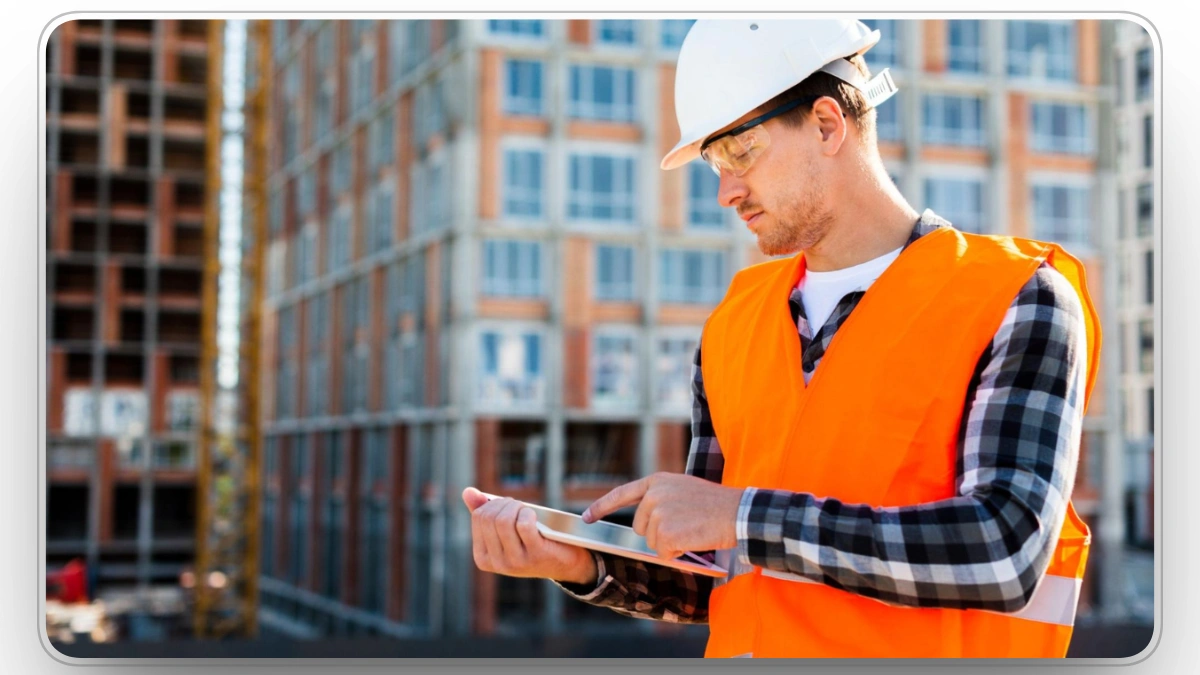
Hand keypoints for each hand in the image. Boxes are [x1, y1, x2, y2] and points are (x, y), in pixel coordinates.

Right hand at [462, 487, 597, 585]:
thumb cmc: (531, 542)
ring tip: (525, 509)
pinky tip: (533, 515)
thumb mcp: (505, 530)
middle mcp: (497, 563)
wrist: (563, 563)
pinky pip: (524, 525)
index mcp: (483, 558)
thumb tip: (467, 492)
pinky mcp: (535, 555)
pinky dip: (528, 513)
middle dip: (505, 503)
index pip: (478, 517)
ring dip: (516, 506)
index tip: (507, 505)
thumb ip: (485, 513)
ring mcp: (515, 561)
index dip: (493, 504)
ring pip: (504, 520)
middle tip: (518, 505)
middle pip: (490, 517)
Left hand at [582, 473, 743, 560]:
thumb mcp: (683, 490)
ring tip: (692, 529)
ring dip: (671, 543)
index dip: (601, 507)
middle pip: (640, 527)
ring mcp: (659, 514)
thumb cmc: (715, 503)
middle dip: (659, 533)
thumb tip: (644, 524)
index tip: (586, 518)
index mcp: (657, 481)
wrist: (737, 511)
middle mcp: (653, 495)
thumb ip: (661, 499)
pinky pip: (663, 553)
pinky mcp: (666, 533)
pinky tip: (693, 540)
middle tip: (685, 525)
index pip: (622, 494)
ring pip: (653, 542)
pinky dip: (677, 553)